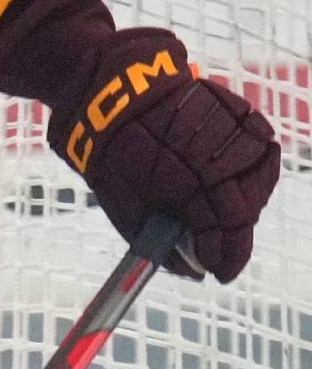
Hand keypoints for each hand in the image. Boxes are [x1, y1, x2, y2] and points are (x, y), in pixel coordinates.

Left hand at [48, 37, 279, 281]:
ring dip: (249, 196)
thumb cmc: (110, 154)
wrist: (107, 95)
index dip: (227, 256)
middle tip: (216, 243)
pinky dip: (254, 160)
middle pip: (248, 206)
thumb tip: (193, 271)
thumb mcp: (125, 209)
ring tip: (226, 208)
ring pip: (260, 173)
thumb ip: (161, 245)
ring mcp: (229, 129)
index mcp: (190, 184)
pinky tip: (235, 172)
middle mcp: (217, 157)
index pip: (227, 230)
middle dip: (235, 232)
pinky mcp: (233, 107)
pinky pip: (259, 139)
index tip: (220, 272)